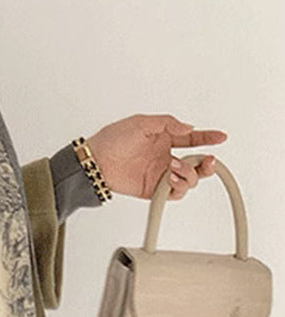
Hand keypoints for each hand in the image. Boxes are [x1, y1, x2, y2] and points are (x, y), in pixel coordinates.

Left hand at [86, 114, 226, 200]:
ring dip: (189, 174)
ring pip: (189, 180)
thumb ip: (167, 124)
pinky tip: (171, 177)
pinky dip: (178, 187)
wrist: (95, 161)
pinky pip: (174, 193)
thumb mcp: (142, 123)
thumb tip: (189, 128)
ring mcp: (160, 174)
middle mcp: (165, 158)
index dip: (208, 138)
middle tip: (206, 161)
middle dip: (207, 164)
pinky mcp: (152, 189)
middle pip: (196, 164)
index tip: (221, 137)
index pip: (192, 139)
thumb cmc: (112, 139)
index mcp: (165, 139)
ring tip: (174, 166)